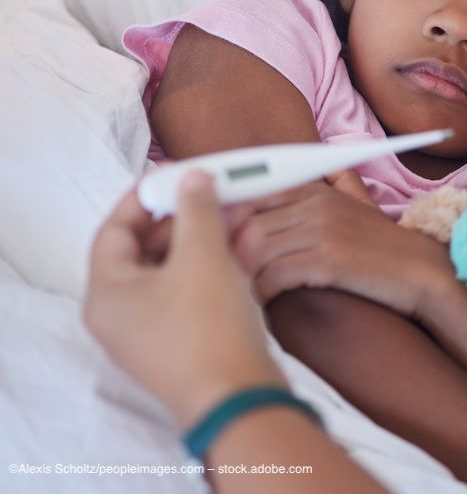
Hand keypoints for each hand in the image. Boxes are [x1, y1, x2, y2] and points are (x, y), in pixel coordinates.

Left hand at [83, 172, 285, 428]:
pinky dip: (224, 264)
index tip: (174, 174)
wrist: (240, 398)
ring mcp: (161, 328)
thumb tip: (193, 179)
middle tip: (220, 188)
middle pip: (153, 248)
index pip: (115, 230)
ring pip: (184, 267)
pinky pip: (203, 290)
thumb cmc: (207, 332)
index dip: (145, 198)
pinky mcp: (194, 339)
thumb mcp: (202, 257)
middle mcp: (127, 313)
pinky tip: (252, 238)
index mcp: (108, 294)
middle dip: (192, 215)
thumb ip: (197, 210)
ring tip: (246, 208)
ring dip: (215, 235)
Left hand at [229, 173, 456, 319]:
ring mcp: (323, 231)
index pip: (253, 192)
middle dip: (222, 248)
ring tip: (229, 293)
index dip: (222, 213)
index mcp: (317, 190)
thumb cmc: (387, 248)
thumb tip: (331, 164)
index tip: (203, 234)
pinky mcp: (329, 261)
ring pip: (256, 248)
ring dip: (238, 273)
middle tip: (210, 273)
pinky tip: (260, 303)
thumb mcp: (361, 206)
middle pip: (247, 220)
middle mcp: (317, 204)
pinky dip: (261, 291)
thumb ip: (340, 185)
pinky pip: (275, 275)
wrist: (425, 273)